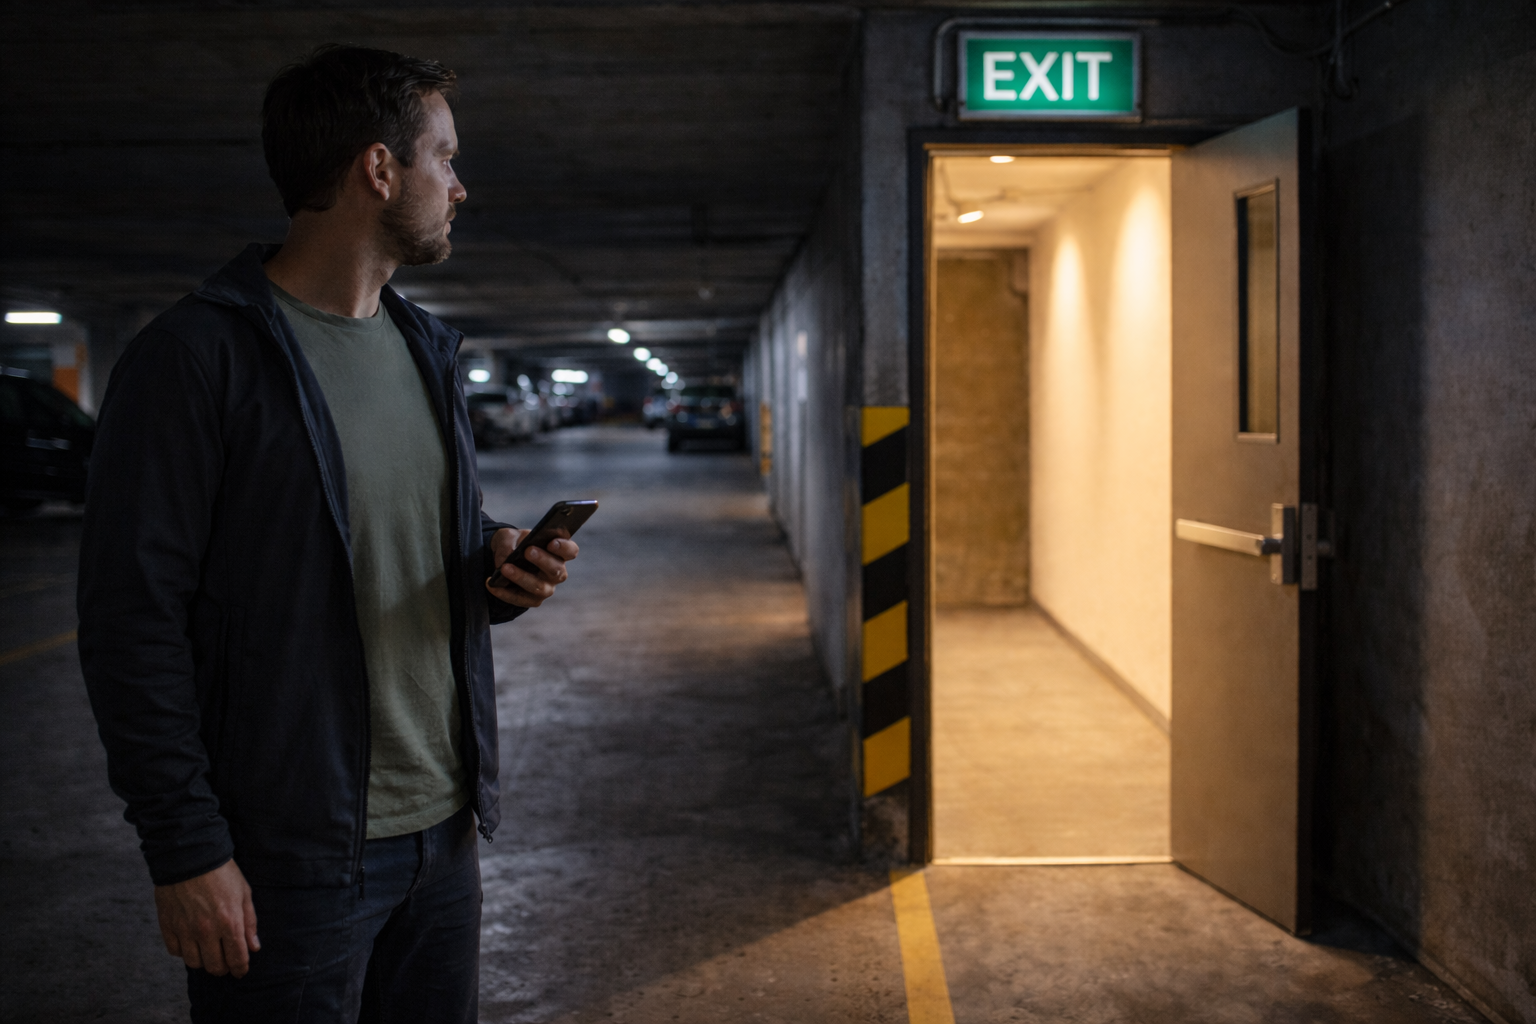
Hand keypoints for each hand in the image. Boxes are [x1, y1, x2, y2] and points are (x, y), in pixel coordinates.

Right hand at [154, 859, 259, 977]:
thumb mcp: (244, 893)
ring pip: (194, 963)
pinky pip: (175, 951)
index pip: (237, 958)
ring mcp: (185, 930)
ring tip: (208, 953)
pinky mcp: (167, 926)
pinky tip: (191, 942)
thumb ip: (249, 922)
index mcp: (229, 922)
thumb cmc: (222, 873)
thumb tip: (254, 947)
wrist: (190, 856)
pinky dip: (184, 951)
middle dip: (223, 968)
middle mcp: (206, 931)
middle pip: (215, 966)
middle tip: (225, 963)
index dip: (240, 968)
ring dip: (203, 962)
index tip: (241, 971)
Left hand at [486, 526, 577, 607]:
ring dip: (522, 578)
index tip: (551, 543)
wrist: (502, 559)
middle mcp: (556, 572)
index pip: (571, 551)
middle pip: (557, 570)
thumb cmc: (513, 544)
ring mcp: (546, 587)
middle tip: (528, 551)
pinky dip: (505, 592)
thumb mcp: (508, 536)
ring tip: (505, 568)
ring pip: (540, 587)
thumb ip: (508, 542)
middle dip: (543, 561)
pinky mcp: (532, 600)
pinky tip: (492, 584)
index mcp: (558, 552)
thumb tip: (505, 558)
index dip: (564, 548)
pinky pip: (521, 599)